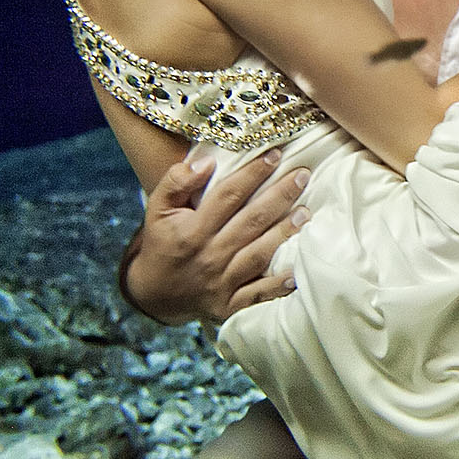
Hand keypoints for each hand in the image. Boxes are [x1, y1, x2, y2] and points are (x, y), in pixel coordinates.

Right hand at [121, 153, 309, 324]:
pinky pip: (258, 294)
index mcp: (192, 230)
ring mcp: (221, 282)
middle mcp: (209, 255)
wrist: (153, 295)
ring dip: (284, 233)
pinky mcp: (229, 304)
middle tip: (304, 175)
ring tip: (306, 212)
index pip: (228, 195)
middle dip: (280, 196)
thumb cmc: (161, 244)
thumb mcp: (157, 209)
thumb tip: (206, 162)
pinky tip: (298, 271)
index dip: (253, 173)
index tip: (275, 155)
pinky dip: (278, 285)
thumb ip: (176, 182)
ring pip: (259, 254)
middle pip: (251, 221)